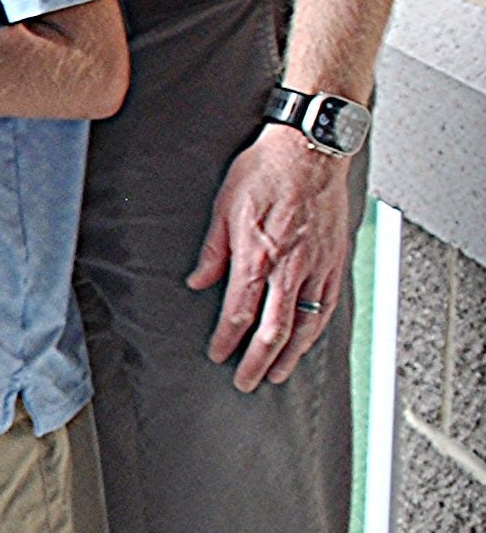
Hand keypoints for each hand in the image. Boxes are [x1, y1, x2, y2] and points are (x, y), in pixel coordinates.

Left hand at [190, 124, 357, 389]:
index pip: (239, 311)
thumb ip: (213, 250)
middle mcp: (290, 267)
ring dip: (290, 354)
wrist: (310, 150)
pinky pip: (327, 305)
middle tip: (247, 381)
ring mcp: (317, 266)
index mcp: (257, 255)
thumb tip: (198, 280)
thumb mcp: (224, 206)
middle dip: (258, 360)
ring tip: (277, 373)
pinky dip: (316, 329)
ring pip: (306, 323)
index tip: (218, 355)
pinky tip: (308, 340)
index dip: (227, 339)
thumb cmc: (266, 171)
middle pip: (274, 329)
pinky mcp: (334, 260)